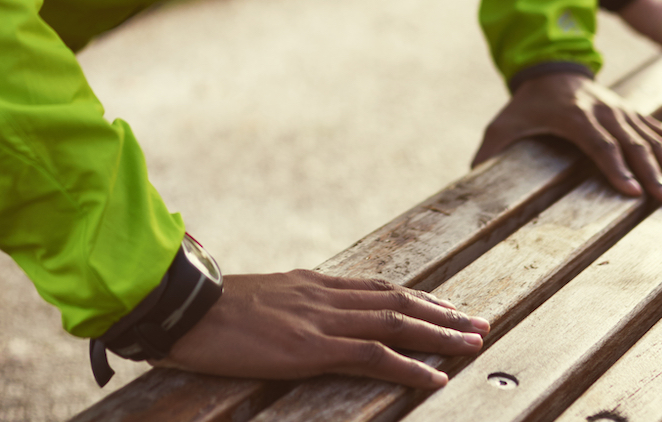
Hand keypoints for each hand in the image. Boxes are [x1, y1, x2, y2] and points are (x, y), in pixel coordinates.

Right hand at [161, 270, 488, 388]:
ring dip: (440, 335)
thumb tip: (290, 316)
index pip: (377, 287)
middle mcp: (323, 295)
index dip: (416, 297)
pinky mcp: (311, 347)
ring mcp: (320, 319)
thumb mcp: (254, 301)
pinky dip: (409, 365)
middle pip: (396, 300)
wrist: (182, 306)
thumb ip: (282, 305)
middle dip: (442, 313)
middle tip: (479, 324)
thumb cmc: (206, 309)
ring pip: (395, 322)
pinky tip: (435, 377)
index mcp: (310, 284)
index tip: (446, 305)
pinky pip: (372, 354)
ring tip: (473, 344)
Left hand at [471, 72, 661, 204]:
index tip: (632, 192)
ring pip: (656, 140)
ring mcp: (626, 113)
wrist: (552, 68)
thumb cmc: (526, 104)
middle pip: (633, 145)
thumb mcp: (503, 124)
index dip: (614, 166)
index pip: (597, 142)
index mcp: (573, 114)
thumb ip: (489, 150)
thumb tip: (470, 179)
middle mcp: (606, 112)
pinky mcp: (639, 116)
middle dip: (653, 175)